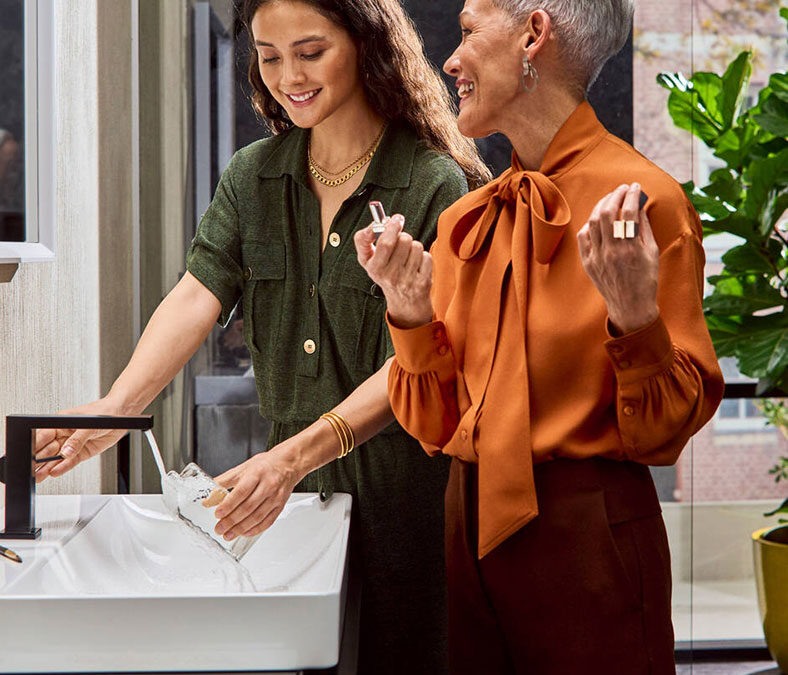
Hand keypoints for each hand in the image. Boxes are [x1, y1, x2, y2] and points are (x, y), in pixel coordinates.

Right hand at [33, 398, 129, 481]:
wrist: (121, 414)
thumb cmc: (104, 411)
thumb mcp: (88, 425)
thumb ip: (77, 439)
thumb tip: (66, 452)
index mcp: (60, 423)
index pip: (43, 436)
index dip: (34, 446)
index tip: (28, 456)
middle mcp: (64, 434)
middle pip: (48, 450)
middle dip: (38, 460)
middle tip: (31, 471)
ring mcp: (73, 444)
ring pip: (57, 458)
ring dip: (48, 467)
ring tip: (39, 476)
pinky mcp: (82, 452)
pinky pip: (70, 462)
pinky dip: (63, 467)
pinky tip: (54, 472)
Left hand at [212, 445, 301, 539]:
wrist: (288, 464)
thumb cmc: (265, 465)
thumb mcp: (243, 468)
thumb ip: (224, 481)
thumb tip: (209, 494)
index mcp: (256, 474)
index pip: (241, 491)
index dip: (228, 504)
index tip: (217, 513)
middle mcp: (268, 485)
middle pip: (248, 507)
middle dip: (232, 520)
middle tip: (219, 528)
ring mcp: (275, 497)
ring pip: (258, 516)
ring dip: (241, 528)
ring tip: (228, 534)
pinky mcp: (280, 505)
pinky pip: (268, 521)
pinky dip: (256, 529)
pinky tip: (245, 533)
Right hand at [354, 214, 433, 328]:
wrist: (404, 301)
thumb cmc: (385, 273)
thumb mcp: (367, 260)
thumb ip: (364, 240)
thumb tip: (374, 223)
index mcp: (374, 268)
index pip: (385, 243)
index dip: (391, 227)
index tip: (396, 219)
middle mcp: (390, 276)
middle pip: (403, 240)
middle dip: (403, 235)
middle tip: (401, 241)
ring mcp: (407, 280)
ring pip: (416, 246)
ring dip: (413, 247)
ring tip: (408, 258)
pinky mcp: (422, 283)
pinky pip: (426, 256)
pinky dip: (423, 258)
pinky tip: (416, 266)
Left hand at [577, 183, 659, 334]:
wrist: (630, 306)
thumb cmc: (646, 279)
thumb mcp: (652, 253)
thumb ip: (644, 227)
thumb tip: (638, 205)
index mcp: (631, 249)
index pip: (629, 212)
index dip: (631, 195)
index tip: (635, 187)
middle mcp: (611, 252)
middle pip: (608, 213)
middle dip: (614, 195)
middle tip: (621, 189)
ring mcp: (597, 258)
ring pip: (593, 222)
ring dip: (601, 206)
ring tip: (610, 200)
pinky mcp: (587, 263)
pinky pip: (583, 237)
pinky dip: (590, 224)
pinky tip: (598, 219)